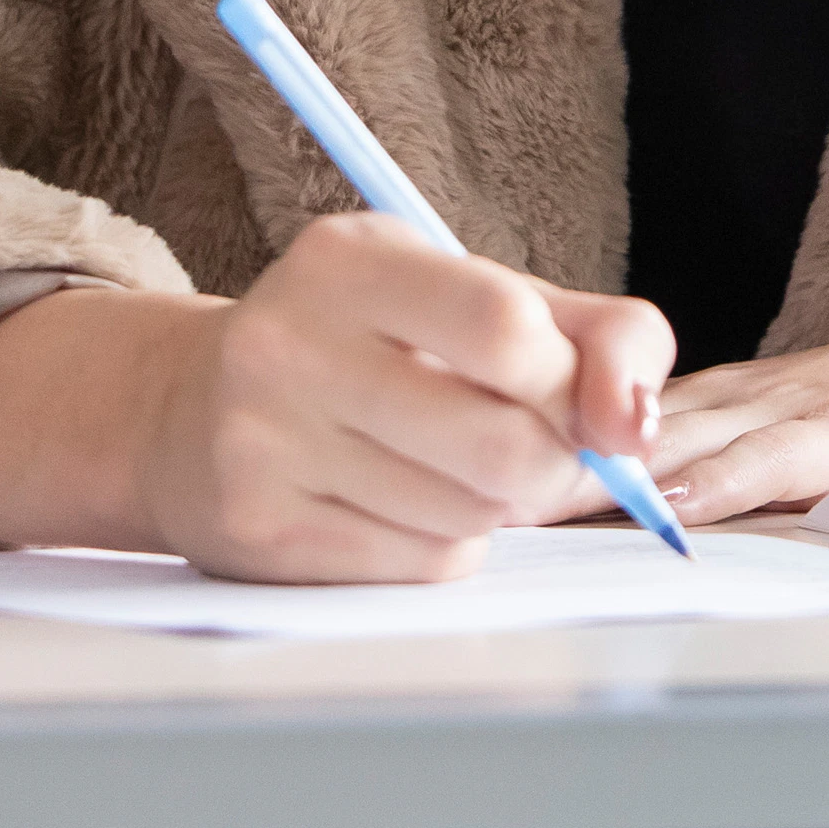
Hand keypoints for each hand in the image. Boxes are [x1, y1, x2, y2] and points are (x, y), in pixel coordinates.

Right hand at [0, 212, 675, 585]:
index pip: (505, 328)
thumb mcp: (474, 294)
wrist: (190, 410)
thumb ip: (594, 335)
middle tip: (531, 446)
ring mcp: (263, 444)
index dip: (571, 383)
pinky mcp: (256, 534)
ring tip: (449, 466)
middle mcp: (291, 343)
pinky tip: (403, 504)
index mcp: (352, 259)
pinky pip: (417, 568)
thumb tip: (639, 430)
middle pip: (502, 447)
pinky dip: (444, 548)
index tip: (581, 400)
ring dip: (496, 509)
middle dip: (550, 464)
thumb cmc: (372, 345)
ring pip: (467, 518)